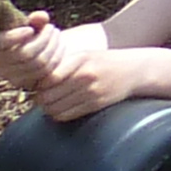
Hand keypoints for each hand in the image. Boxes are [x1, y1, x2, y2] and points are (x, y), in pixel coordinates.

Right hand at [0, 14, 61, 94]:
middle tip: (51, 28)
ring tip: (56, 35)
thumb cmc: (33, 34)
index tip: (30, 29)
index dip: (14, 36)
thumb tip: (40, 17)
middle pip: (25, 53)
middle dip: (44, 38)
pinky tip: (60, 47)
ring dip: (53, 45)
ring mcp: (14, 78)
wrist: (41, 52)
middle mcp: (1, 65)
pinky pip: (47, 72)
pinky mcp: (29, 84)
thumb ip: (37, 19)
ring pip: (39, 62)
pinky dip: (57, 57)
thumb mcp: (34, 24)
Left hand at [0, 19, 134, 119]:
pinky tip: (64, 107)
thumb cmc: (104, 61)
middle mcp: (86, 75)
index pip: (48, 78)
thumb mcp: (85, 55)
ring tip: (53, 102)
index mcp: (80, 59)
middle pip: (47, 96)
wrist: (135, 70)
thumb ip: (63, 66)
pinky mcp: (96, 104)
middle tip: (43, 97)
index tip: (40, 85)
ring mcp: (91, 91)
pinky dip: (60, 114)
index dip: (39, 85)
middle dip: (41, 99)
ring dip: (49, 108)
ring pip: (54, 108)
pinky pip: (66, 115)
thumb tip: (36, 83)